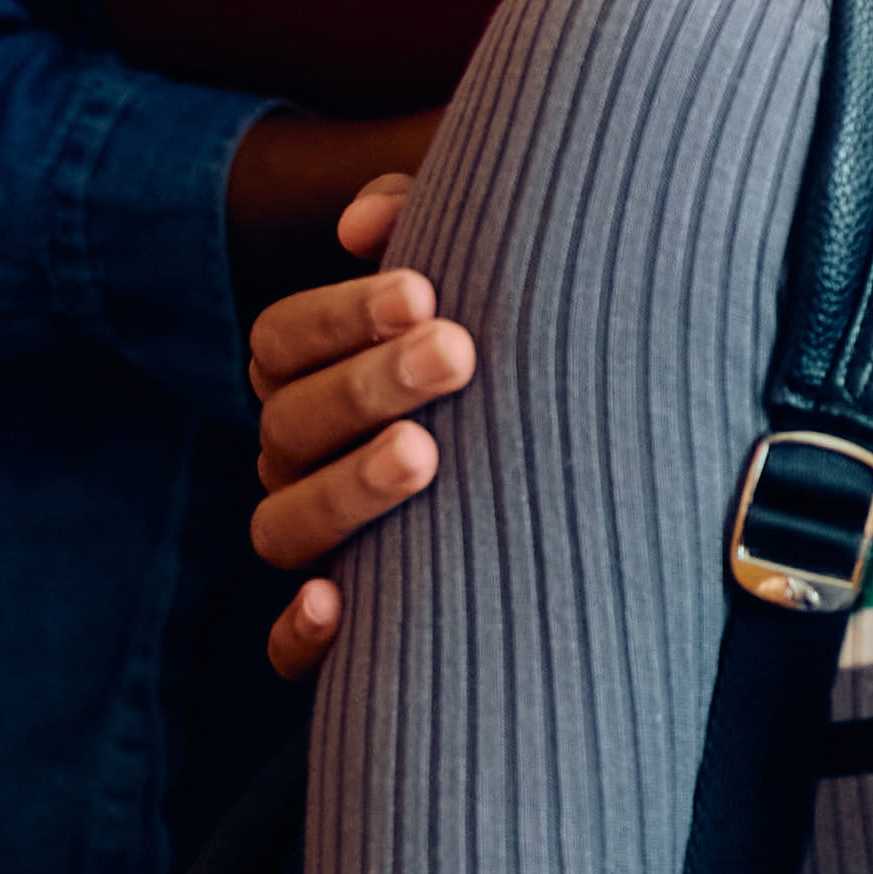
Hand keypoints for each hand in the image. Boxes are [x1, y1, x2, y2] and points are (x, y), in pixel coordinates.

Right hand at [251, 175, 468, 683]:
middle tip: (457, 353)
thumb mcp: (481, 275)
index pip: (281, 340)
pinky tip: (336, 601)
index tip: (424, 291)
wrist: (591, 471)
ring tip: (424, 454)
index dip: (338, 315)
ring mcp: (319, 542)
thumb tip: (365, 225)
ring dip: (346, 488)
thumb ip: (423, 224)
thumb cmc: (518, 348)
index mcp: (314, 375)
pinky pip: (289, 648)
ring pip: (284, 524)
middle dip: (367, 385)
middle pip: (288, 422)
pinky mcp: (346, 629)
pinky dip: (300, 631)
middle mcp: (300, 458)